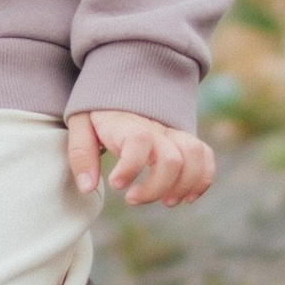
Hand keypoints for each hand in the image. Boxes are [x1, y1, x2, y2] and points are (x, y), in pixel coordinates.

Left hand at [65, 108, 215, 207]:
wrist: (120, 83)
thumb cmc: (98, 111)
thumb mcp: (80, 125)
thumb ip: (82, 155)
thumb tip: (88, 187)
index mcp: (125, 122)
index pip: (139, 140)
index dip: (131, 166)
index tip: (116, 184)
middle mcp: (155, 126)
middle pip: (170, 158)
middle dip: (154, 188)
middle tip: (132, 199)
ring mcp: (173, 131)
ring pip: (194, 156)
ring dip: (183, 186)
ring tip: (165, 201)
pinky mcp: (184, 138)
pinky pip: (204, 155)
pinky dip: (202, 179)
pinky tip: (186, 197)